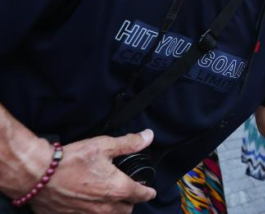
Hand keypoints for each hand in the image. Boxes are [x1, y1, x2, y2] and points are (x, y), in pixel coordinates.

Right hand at [30, 130, 156, 213]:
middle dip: (130, 202)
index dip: (148, 192)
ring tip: (110, 200)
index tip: (150, 191)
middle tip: (128, 193)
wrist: (37, 175)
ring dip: (113, 211)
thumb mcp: (103, 145)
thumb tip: (148, 136)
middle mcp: (105, 207)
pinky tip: (89, 206)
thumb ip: (128, 143)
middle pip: (126, 210)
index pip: (142, 196)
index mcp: (117, 189)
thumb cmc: (71, 159)